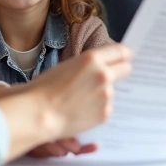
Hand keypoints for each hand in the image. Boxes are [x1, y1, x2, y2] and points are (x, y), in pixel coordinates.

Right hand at [0, 44, 131, 158]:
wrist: (40, 113)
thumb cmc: (46, 88)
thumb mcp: (68, 66)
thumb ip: (89, 64)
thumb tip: (104, 66)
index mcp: (93, 59)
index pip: (121, 51)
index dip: (124, 54)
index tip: (125, 56)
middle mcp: (104, 74)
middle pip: (126, 68)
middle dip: (120, 71)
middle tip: (109, 77)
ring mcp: (107, 95)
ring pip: (113, 90)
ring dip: (103, 93)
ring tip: (82, 100)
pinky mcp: (106, 113)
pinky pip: (106, 107)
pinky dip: (98, 108)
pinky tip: (82, 111)